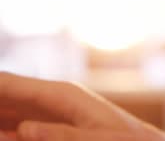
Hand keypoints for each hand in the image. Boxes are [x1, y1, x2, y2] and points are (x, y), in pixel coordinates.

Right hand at [0, 72, 164, 140]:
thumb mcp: (99, 139)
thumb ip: (61, 136)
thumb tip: (24, 128)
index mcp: (61, 95)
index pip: (6, 85)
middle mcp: (51, 100)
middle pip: (2, 98)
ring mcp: (48, 116)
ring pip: (5, 114)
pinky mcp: (49, 130)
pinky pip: (15, 130)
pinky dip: (4, 130)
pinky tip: (1, 130)